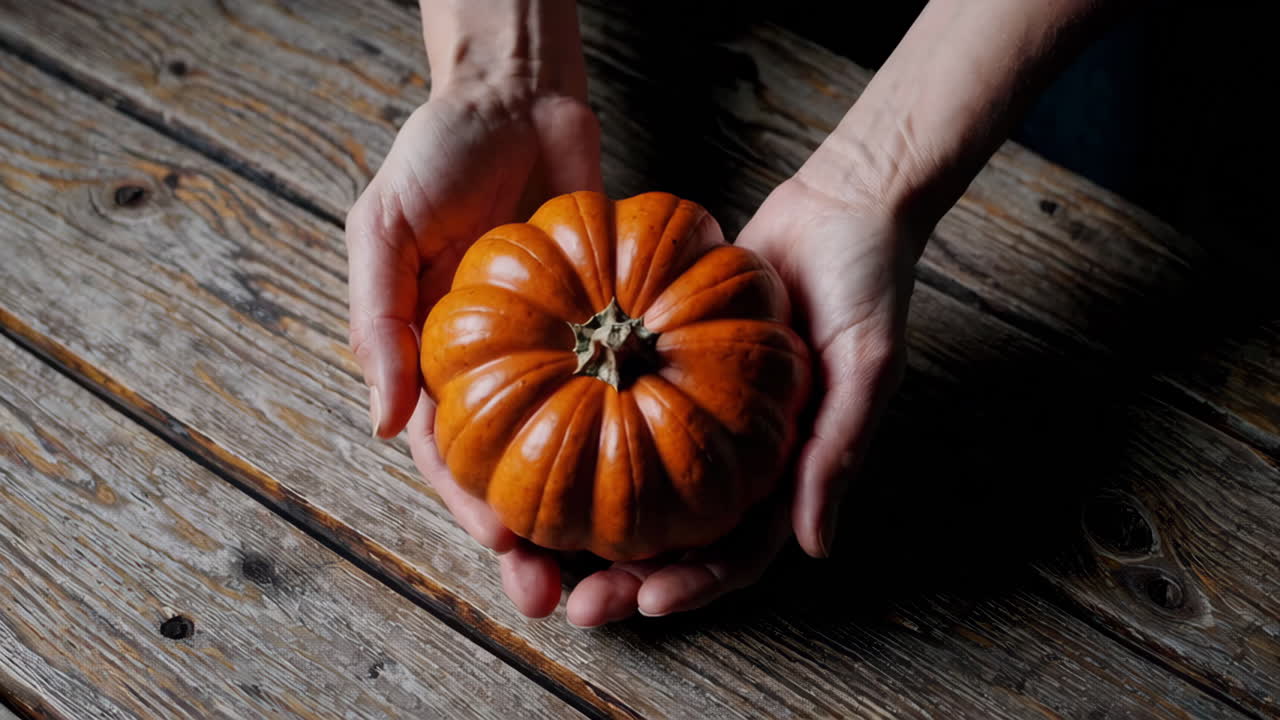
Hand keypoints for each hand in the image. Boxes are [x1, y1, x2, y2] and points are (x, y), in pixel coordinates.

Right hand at [345, 78, 602, 613]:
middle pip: (516, 473)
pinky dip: (644, 431)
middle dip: (534, 540)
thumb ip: (378, 320)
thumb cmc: (439, 153)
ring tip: (623, 562)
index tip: (504, 543)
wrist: (518, 96)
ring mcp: (558, 353)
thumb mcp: (383, 226)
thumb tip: (381, 421)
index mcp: (433, 362)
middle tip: (562, 591)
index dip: (473, 508)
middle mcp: (498, 370)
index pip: (448, 457)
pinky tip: (673, 473)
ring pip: (577, 449)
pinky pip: (626, 388)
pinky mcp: (609, 324)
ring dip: (594, 512)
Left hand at [552, 175, 922, 626]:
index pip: (740, 549)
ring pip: (640, 483)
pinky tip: (540, 448)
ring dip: (596, 525)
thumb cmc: (871, 284)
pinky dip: (587, 434)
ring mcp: (699, 410)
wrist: (840, 203)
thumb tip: (816, 547)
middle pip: (677, 536)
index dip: (699, 585)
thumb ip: (838, 452)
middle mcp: (737, 450)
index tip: (649, 603)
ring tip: (539, 552)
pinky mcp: (669, 361)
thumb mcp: (867, 367)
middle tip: (578, 605)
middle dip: (630, 578)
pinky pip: (622, 410)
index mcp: (787, 469)